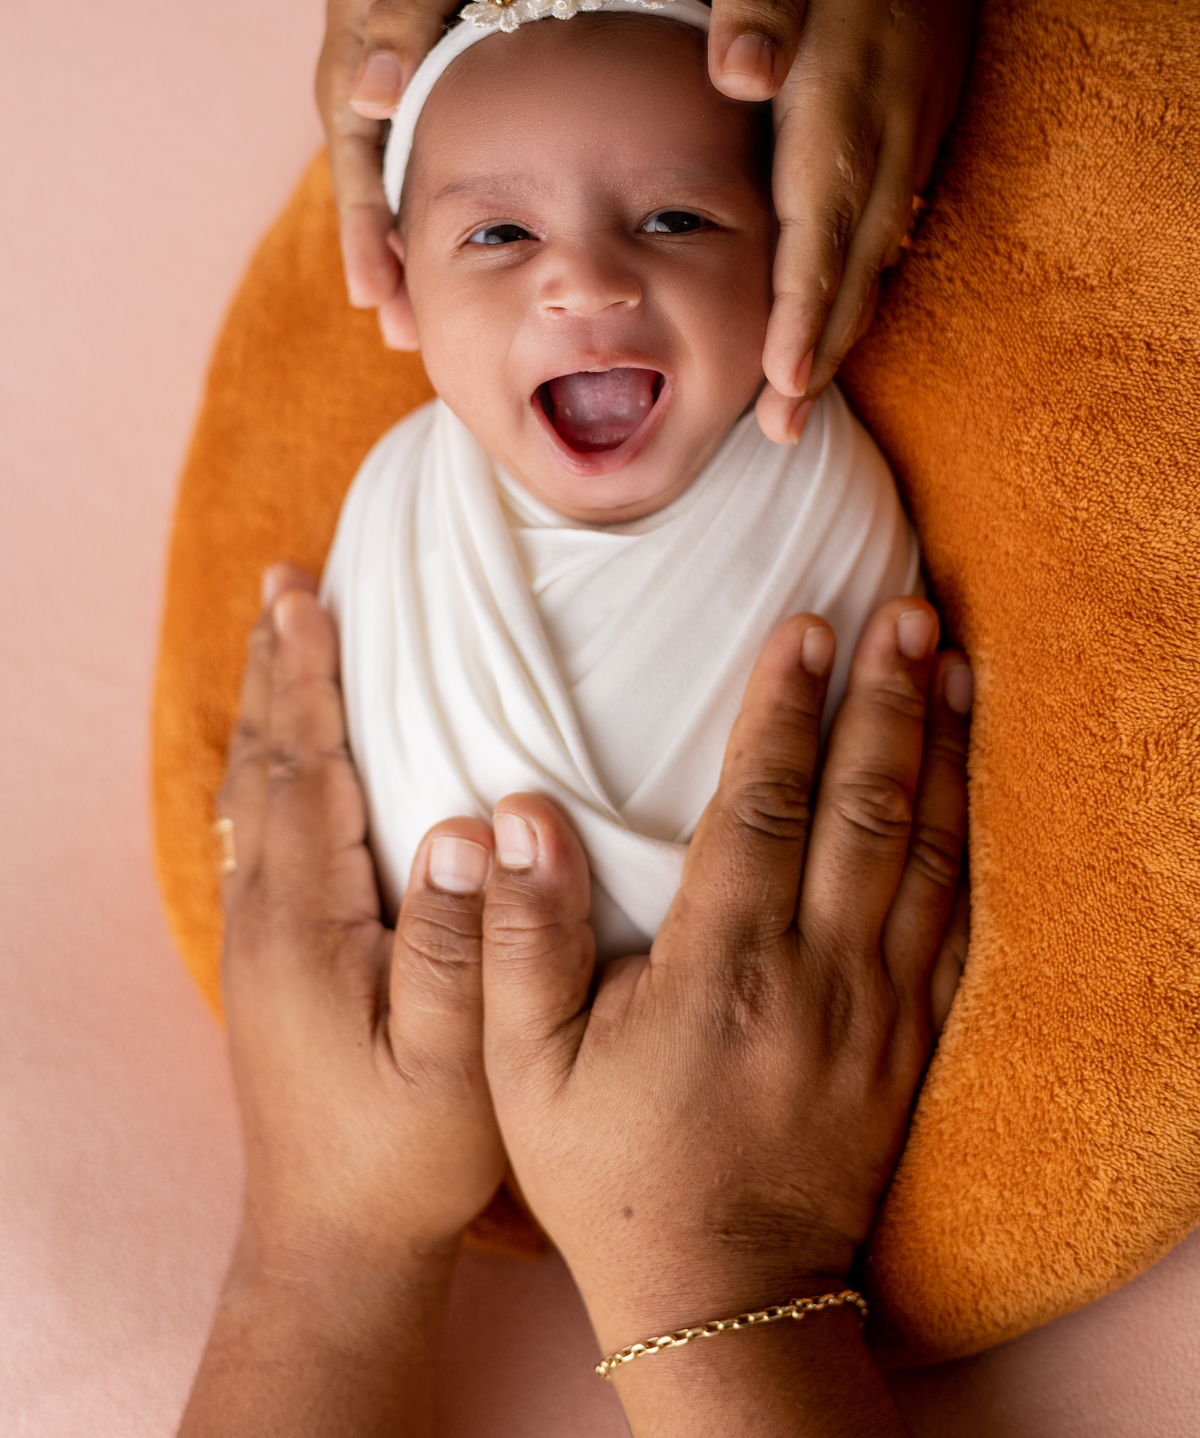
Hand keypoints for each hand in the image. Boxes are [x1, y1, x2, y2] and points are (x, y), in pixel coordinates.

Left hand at [180, 566, 504, 1435]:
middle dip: (279, 666)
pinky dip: (270, 762)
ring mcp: (260, 937)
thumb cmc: (407, 1155)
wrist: (332, 1238)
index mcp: (306, 924)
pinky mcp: (271, 958)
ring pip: (258, 791)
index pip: (306, 770)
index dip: (311, 678)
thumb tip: (469, 825)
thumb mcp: (452, 1063)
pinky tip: (280, 751)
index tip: (309, 594)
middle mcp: (266, 916)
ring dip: (269, 704)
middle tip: (284, 581)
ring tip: (279, 636)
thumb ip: (458, 945)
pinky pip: (260, 828)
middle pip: (269, 761)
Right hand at [316, 0, 660, 343]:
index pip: (354, 154)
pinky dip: (497, 214)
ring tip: (464, 326)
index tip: (379, 299)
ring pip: (438, 184)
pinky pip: (494, 164)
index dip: (363, 230)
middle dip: (394, 264)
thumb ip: (406, 8)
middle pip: (386, 185)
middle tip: (413, 343)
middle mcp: (398, 68)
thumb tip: (365, 98)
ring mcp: (453, 81)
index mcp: (362, 36)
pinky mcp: (510, 87)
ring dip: (446, 252)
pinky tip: (523, 261)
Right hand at [481, 599, 970, 1358]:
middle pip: (865, 807)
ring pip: (924, 851)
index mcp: (721, 967)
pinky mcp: (908, 1040)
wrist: (724, 1295)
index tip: (805, 625)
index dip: (784, 709)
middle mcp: (814, 974)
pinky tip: (964, 782)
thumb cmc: (609, 1175)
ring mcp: (875, 1008)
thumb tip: (517, 815)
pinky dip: (964, 839)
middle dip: (886, 697)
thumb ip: (518, 938)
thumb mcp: (524, 1070)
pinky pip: (952, 921)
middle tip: (905, 604)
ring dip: (938, 749)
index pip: (763, 806)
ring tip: (948, 662)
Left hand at [706, 0, 983, 439]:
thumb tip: (740, 76)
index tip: (781, 374)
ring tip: (798, 403)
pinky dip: (860, 284)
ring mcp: (909, 131)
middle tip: (780, 430)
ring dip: (841, 329)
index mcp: (837, 84)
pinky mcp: (916, 130)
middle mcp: (882, 123)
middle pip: (852, 256)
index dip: (802, 299)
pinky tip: (831, 328)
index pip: (818, 212)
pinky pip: (888, 224)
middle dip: (818, 347)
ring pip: (876, 250)